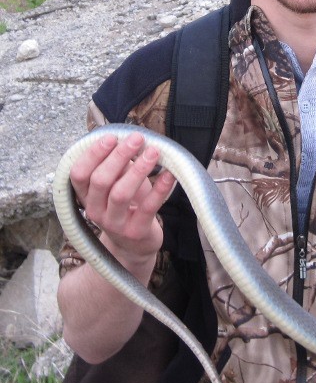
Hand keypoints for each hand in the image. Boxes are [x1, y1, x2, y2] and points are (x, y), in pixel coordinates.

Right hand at [69, 130, 175, 265]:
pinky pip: (149, 207)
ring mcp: (115, 224)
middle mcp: (95, 211)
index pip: (79, 174)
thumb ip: (117, 166)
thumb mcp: (117, 185)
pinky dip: (160, 189)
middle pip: (101, 180)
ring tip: (153, 152)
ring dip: (138, 170)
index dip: (93, 154)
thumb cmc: (127, 206)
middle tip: (137, 139)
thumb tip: (128, 137)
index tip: (112, 137)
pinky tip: (169, 174)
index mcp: (86, 197)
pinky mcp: (136, 231)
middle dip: (119, 156)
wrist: (135, 246)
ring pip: (121, 194)